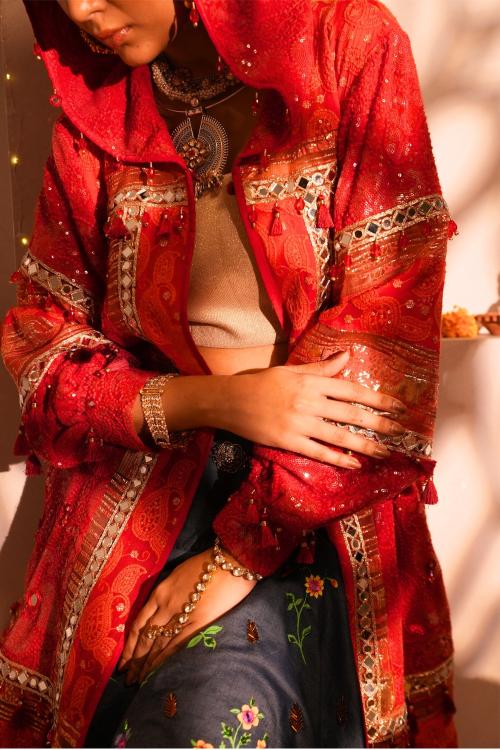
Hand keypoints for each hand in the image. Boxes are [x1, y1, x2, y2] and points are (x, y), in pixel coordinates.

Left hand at [119, 547, 255, 684]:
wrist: (231, 561)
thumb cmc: (208, 563)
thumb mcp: (179, 573)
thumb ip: (168, 592)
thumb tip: (161, 610)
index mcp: (160, 592)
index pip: (139, 624)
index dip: (130, 644)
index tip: (123, 661)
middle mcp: (165, 605)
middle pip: (145, 637)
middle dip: (134, 660)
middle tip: (126, 679)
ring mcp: (181, 615)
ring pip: (157, 644)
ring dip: (146, 664)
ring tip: (136, 681)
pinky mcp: (198, 622)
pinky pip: (176, 644)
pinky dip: (164, 660)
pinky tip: (156, 673)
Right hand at [218, 351, 406, 468]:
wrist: (228, 400)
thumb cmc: (260, 382)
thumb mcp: (291, 370)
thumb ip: (321, 368)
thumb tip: (347, 357)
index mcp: (311, 382)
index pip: (352, 390)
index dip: (377, 399)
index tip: (398, 406)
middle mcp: (309, 401)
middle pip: (352, 414)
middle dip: (379, 424)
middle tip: (400, 433)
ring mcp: (299, 423)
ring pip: (340, 435)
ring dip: (365, 445)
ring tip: (385, 452)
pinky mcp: (288, 441)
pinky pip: (318, 451)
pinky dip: (337, 458)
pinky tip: (354, 463)